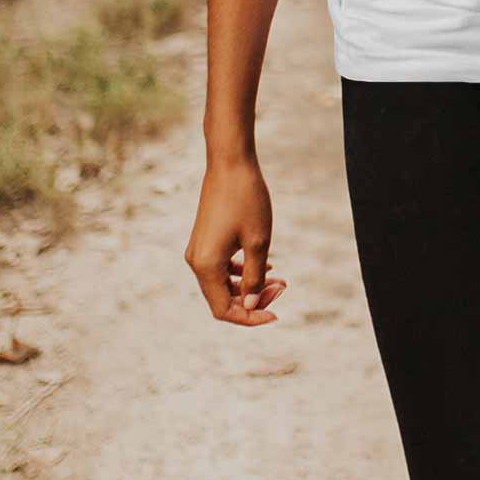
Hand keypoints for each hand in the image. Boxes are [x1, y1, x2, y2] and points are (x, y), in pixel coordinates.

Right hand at [185, 157, 287, 323]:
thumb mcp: (258, 242)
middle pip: (223, 299)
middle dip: (253, 299)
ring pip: (223, 284)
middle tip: (283, 287)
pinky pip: (221, 268)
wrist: (230, 163)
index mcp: (205, 266)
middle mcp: (196, 262)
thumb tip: (251, 305)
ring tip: (279, 279)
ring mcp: (198, 250)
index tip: (276, 314)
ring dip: (250, 286)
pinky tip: (266, 265)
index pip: (224, 310)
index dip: (249, 317)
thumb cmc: (246, 199)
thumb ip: (254, 277)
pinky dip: (241, 272)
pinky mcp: (204, 240)